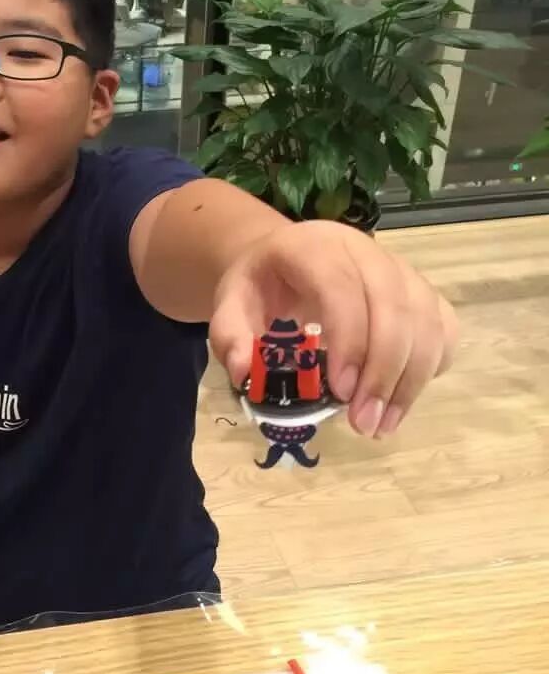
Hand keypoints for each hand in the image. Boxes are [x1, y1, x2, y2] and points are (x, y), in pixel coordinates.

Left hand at [208, 221, 457, 437]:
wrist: (285, 259)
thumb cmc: (260, 286)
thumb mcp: (230, 304)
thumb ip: (229, 336)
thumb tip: (244, 372)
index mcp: (315, 248)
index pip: (343, 287)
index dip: (350, 340)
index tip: (342, 394)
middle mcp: (365, 250)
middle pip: (394, 305)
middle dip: (384, 371)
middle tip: (364, 423)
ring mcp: (400, 268)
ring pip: (427, 318)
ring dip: (411, 379)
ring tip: (382, 425)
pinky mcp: (421, 290)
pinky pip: (444, 325)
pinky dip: (434, 364)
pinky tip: (403, 398)